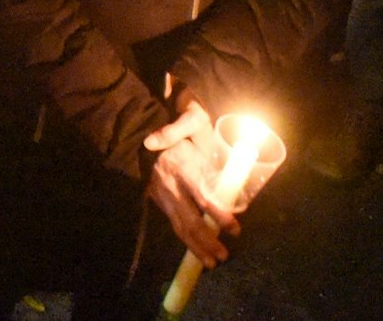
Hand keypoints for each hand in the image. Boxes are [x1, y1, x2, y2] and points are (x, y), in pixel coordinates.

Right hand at [143, 97, 234, 265]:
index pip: (201, 196)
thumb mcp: (186, 120)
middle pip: (189, 220)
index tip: (234, 228)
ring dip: (196, 247)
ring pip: (179, 226)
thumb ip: (173, 128)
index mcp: (181, 166)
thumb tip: (151, 141)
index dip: (218, 214)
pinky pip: (174, 224)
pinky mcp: (159, 200)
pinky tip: (197, 252)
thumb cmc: (182, 128)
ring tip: (212, 262)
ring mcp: (162, 195)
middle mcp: (170, 185)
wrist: (148, 133)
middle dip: (207, 241)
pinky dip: (186, 240)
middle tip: (224, 256)